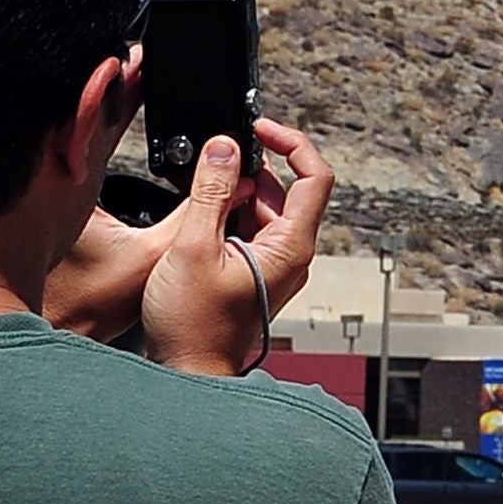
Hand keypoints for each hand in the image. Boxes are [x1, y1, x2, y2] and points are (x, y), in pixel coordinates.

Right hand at [139, 117, 337, 378]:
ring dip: (233, 198)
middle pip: (285, 191)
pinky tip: (198, 228)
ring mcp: (275, 267)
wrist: (187, 374)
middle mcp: (291, 256)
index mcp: (291, 247)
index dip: (292, 143)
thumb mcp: (194, 248)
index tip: (260, 129)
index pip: (316, 177)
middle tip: (210, 176)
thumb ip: (211, 193)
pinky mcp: (256, 275)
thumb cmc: (193, 327)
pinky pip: (250, 232)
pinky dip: (227, 219)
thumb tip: (225, 148)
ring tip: (198, 211)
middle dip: (248, 174)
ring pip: (264, 211)